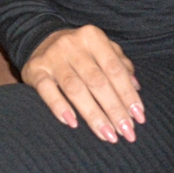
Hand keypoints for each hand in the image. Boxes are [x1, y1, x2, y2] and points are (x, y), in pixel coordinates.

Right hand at [22, 25, 144, 143]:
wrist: (40, 40)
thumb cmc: (80, 51)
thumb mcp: (101, 49)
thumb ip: (119, 64)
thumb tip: (136, 87)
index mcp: (93, 37)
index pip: (115, 69)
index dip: (128, 94)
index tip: (139, 118)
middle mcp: (72, 45)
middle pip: (97, 81)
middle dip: (114, 110)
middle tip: (127, 133)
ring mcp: (52, 57)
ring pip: (75, 89)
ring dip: (93, 115)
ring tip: (107, 135)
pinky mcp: (35, 70)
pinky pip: (47, 91)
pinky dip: (60, 107)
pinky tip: (73, 124)